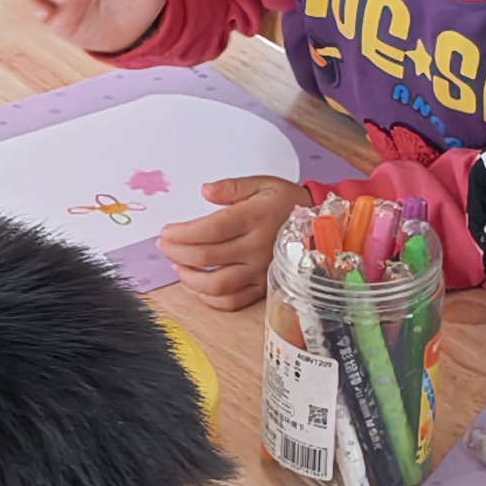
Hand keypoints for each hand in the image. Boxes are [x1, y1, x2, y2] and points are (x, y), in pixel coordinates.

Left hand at [162, 177, 301, 310]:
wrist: (320, 225)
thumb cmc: (287, 203)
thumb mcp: (263, 184)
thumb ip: (232, 187)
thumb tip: (205, 191)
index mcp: (254, 218)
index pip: (209, 229)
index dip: (182, 233)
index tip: (167, 232)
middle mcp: (256, 247)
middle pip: (206, 257)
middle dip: (177, 252)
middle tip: (165, 245)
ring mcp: (259, 270)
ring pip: (216, 284)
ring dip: (189, 278)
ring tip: (178, 265)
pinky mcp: (263, 286)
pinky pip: (233, 301)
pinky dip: (211, 298)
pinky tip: (199, 287)